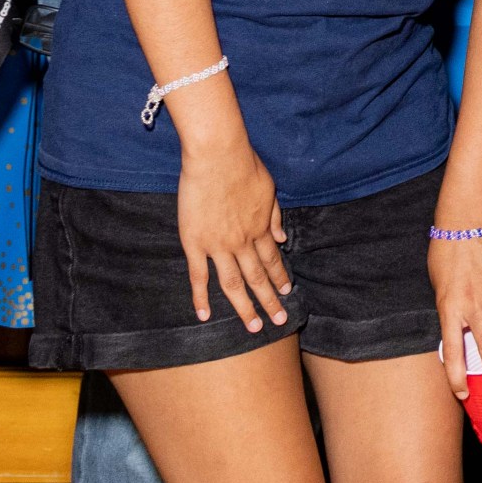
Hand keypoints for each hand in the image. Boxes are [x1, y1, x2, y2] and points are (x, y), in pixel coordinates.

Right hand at [177, 135, 290, 332]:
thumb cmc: (243, 164)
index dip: (280, 277)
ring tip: (253, 327)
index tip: (286, 292)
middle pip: (258, 277)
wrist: (217, 155)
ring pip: (233, 284)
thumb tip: (283, 237)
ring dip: (245, 307)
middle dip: (270, 300)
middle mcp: (243, 241)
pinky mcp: (195, 242)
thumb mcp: (268, 188)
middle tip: (279, 321)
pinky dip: (201, 298)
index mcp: (261, 226)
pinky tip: (205, 315)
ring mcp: (218, 245)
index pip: (273, 259)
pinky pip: (199, 276)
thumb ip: (275, 215)